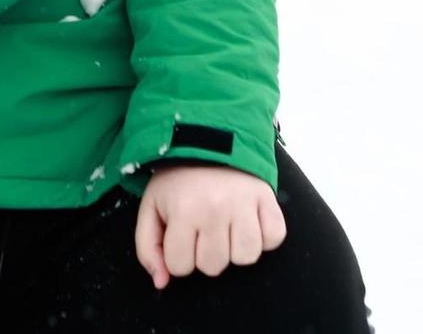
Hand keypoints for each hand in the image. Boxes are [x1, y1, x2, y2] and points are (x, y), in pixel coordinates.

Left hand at [134, 163, 287, 288]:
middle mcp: (216, 210)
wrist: (208, 139)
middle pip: (214, 267)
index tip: (181, 235)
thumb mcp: (151, 208)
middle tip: (203, 228)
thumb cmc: (178, 180)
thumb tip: (162, 282)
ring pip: (246, 258)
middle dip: (205, 253)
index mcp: (183, 211)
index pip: (181, 267)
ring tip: (226, 227)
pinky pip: (274, 238)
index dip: (178, 256)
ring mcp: (245, 204)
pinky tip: (249, 223)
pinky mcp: (268, 198)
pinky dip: (264, 237)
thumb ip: (148, 248)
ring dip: (235, 249)